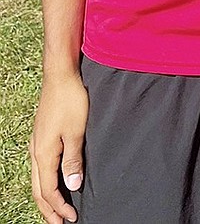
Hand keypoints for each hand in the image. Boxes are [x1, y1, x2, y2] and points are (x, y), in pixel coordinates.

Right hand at [30, 71, 86, 223]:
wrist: (61, 76)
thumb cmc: (71, 101)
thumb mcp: (77, 132)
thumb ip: (74, 160)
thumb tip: (72, 188)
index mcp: (44, 154)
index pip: (48, 191)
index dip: (59, 208)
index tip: (72, 219)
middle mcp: (36, 152)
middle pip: (39, 190)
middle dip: (49, 209)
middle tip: (61, 223)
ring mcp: (37, 144)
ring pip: (38, 180)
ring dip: (47, 197)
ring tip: (57, 209)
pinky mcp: (42, 137)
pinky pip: (41, 168)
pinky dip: (46, 182)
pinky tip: (54, 181)